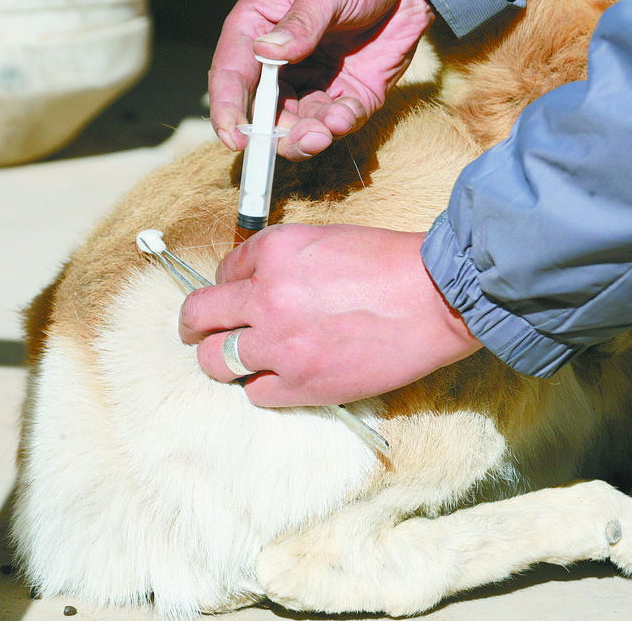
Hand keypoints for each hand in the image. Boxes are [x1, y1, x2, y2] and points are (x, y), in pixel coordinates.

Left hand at [179, 224, 481, 406]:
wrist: (437, 299)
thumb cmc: (390, 263)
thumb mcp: (324, 239)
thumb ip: (281, 260)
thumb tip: (252, 283)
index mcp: (273, 252)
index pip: (220, 271)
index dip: (228, 286)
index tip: (237, 296)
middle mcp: (265, 297)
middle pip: (198, 317)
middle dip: (194, 325)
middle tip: (199, 332)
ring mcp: (280, 345)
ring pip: (215, 361)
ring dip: (222, 359)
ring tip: (237, 360)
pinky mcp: (302, 384)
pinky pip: (254, 393)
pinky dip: (261, 386)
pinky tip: (279, 377)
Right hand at [208, 0, 433, 160]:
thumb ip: (300, 22)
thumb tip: (267, 53)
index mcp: (257, 28)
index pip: (232, 74)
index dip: (228, 109)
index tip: (234, 138)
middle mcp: (280, 64)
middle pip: (265, 112)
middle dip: (278, 133)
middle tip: (299, 139)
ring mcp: (314, 83)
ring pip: (300, 125)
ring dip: (311, 134)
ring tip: (328, 128)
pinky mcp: (347, 95)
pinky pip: (338, 122)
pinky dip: (341, 125)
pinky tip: (346, 114)